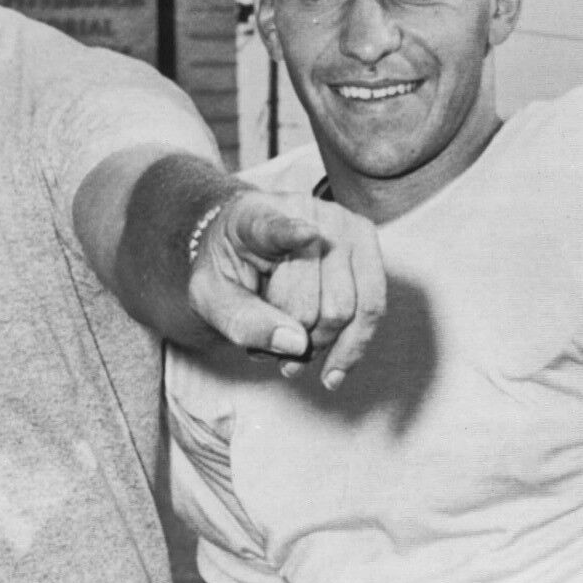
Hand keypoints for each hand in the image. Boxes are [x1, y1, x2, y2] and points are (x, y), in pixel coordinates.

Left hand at [189, 192, 385, 389]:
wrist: (244, 249)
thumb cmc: (226, 271)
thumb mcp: (210, 298)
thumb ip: (242, 320)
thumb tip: (296, 343)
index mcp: (254, 216)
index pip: (274, 227)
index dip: (291, 232)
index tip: (307, 234)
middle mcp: (306, 211)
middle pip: (317, 297)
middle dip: (297, 337)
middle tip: (267, 353)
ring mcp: (343, 225)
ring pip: (350, 307)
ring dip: (321, 343)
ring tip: (291, 360)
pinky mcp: (366, 244)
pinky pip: (372, 306)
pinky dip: (351, 344)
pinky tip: (333, 371)